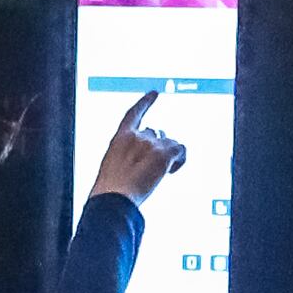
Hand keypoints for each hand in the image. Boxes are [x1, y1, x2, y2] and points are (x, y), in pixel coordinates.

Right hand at [89, 87, 185, 204]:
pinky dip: (180, 160)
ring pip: (169, 142)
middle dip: (156, 147)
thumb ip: (129, 157)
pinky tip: (171, 171)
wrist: (115, 198)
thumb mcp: (113, 168)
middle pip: (155, 133)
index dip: (145, 103)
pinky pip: (180, 149)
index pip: (134, 114)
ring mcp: (151, 143)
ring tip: (161, 173)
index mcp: (119, 139)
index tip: (155, 93)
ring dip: (167, 156)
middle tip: (152, 168)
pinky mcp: (164, 153)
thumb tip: (149, 160)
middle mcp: (136, 136)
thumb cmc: (111, 191)